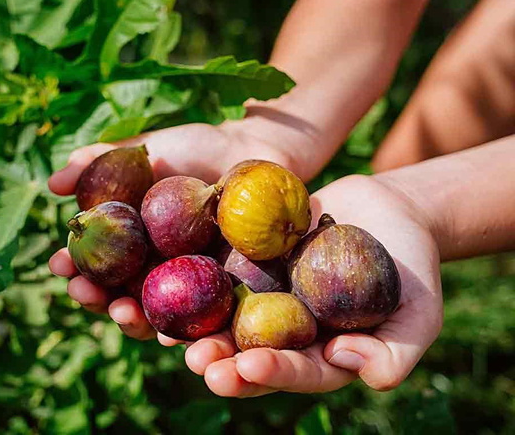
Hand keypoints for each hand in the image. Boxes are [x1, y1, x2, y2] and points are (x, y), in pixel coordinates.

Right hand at [48, 108, 321, 340]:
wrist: (252, 150)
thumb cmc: (195, 148)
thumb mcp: (144, 150)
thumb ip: (99, 162)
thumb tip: (52, 185)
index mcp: (130, 240)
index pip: (94, 261)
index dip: (73, 266)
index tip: (58, 263)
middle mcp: (152, 266)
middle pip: (116, 293)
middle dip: (96, 298)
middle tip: (84, 292)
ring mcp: (185, 282)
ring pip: (153, 313)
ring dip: (132, 320)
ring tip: (123, 314)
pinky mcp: (220, 292)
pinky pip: (201, 318)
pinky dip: (184, 329)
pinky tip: (172, 334)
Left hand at [183, 174, 443, 395]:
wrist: (388, 211)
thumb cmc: (412, 267)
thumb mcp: (418, 313)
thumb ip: (394, 352)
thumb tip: (350, 365)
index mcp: (319, 354)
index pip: (293, 371)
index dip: (271, 373)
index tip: (250, 367)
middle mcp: (282, 330)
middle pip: (246, 353)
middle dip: (221, 361)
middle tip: (199, 362)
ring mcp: (261, 295)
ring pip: (222, 318)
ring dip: (195, 328)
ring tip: (170, 335)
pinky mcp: (245, 260)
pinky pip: (215, 271)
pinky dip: (191, 279)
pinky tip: (165, 281)